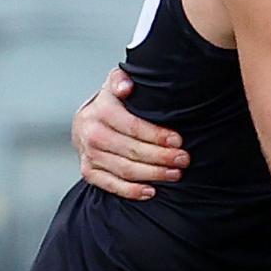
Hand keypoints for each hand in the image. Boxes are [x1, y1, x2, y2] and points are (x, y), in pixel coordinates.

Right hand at [72, 67, 189, 199]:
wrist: (86, 120)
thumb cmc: (111, 102)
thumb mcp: (117, 83)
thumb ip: (121, 79)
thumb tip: (126, 86)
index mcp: (101, 110)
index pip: (132, 126)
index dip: (156, 135)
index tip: (178, 140)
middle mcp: (91, 134)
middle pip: (131, 150)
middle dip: (161, 156)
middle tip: (184, 159)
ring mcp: (88, 154)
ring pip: (124, 170)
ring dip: (152, 174)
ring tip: (175, 174)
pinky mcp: (88, 171)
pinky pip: (110, 185)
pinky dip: (131, 190)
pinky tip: (151, 191)